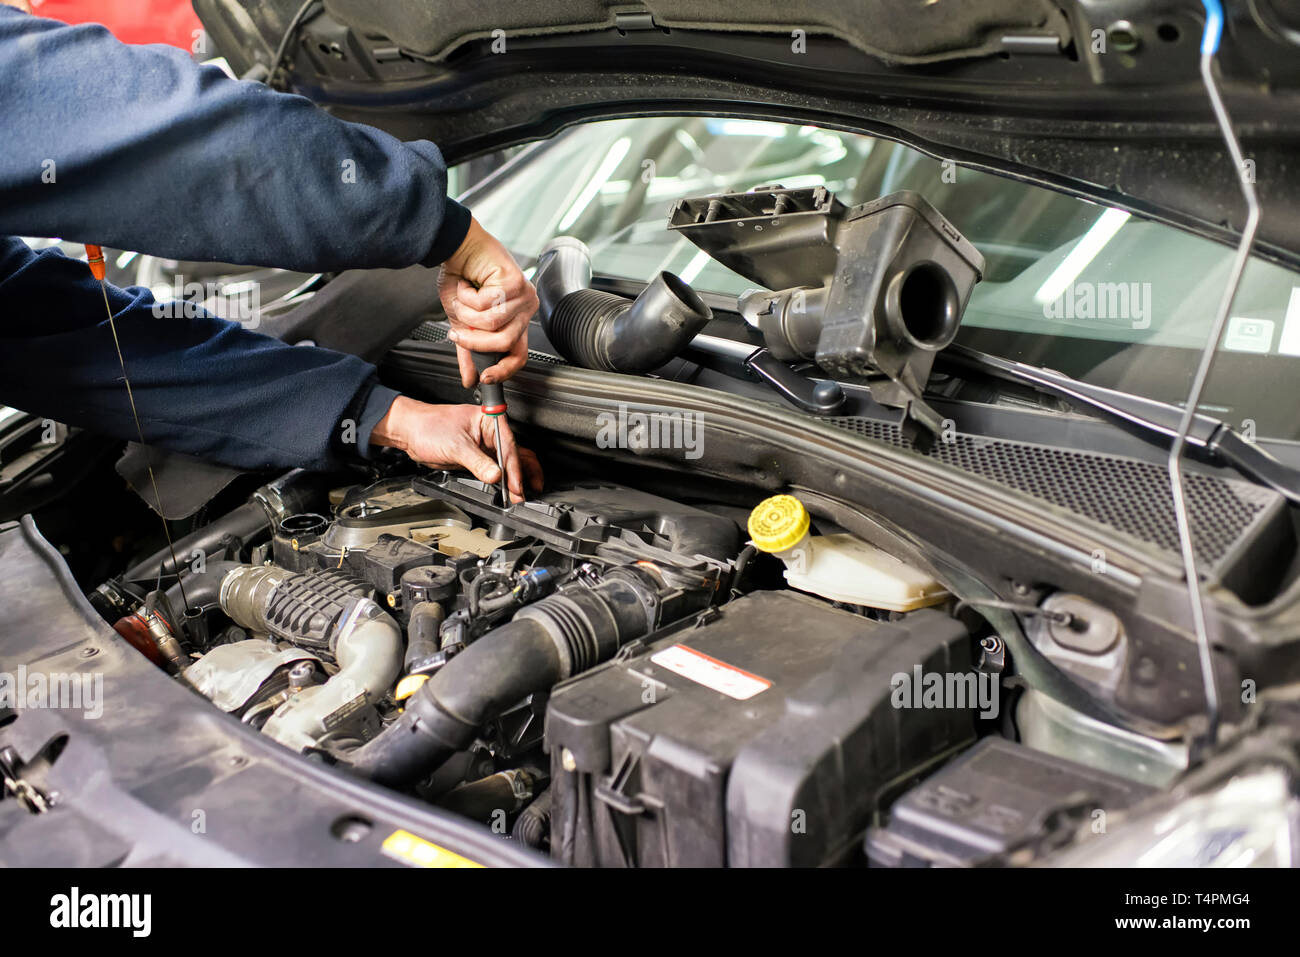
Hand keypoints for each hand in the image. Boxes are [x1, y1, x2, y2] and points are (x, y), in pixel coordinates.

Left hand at [370, 396, 542, 502]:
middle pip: (516, 453)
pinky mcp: (479, 458)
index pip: (509, 446)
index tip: (515, 485)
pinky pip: (496, 470)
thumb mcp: (455, 445)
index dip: (514, 468)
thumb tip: (495, 475)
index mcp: (490, 419)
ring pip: (509, 463)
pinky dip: (503, 481)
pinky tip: (507, 491)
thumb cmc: (428, 426)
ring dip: (515, 479)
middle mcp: (491, 432)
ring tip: (519, 495)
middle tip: (523, 494)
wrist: (410, 431)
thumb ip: (477, 462)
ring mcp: (486, 445)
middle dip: (521, 475)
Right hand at [438, 217, 537, 389]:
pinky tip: (468, 284)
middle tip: (457, 331)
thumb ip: (469, 351)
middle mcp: (525, 308)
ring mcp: (524, 295)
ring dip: (467, 313)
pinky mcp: (516, 282)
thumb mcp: (462, 322)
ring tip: (463, 298)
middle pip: (504, 342)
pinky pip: (486, 304)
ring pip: (493, 324)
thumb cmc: (462, 278)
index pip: (519, 355)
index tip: (484, 379)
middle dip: (474, 340)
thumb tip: (470, 380)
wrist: (456, 247)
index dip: (503, 371)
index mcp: (517, 320)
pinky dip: (468, 296)